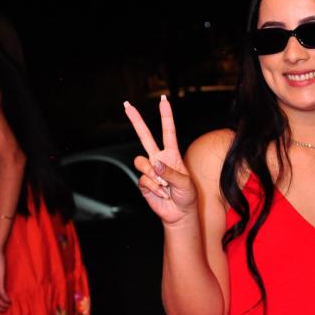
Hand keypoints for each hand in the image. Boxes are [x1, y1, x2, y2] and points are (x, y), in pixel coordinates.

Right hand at [124, 96, 196, 224]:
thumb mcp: (185, 183)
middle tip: (127, 105)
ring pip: (141, 161)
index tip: (163, 100)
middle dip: (136, 120)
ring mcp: (150, 170)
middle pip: (145, 136)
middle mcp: (159, 159)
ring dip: (153, 175)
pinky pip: (143, 179)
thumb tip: (155, 164)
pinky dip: (154, 187)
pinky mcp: (143, 182)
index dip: (166, 116)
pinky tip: (162, 193)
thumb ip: (171, 172)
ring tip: (165, 186)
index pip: (168, 132)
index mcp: (172, 154)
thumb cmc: (187, 196)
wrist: (180, 213)